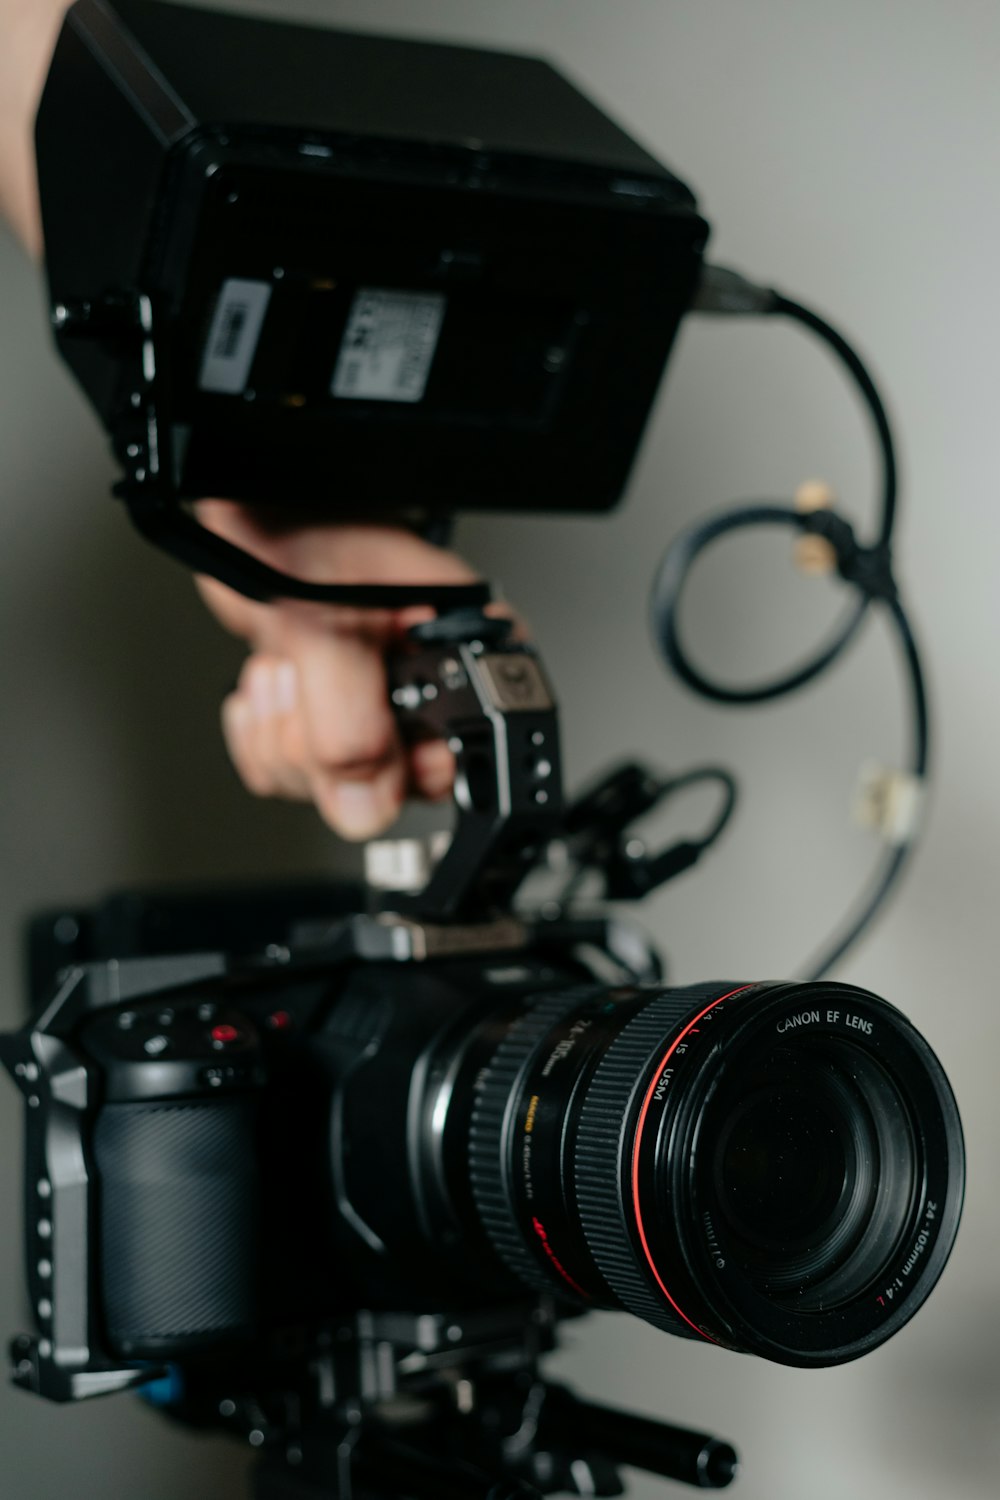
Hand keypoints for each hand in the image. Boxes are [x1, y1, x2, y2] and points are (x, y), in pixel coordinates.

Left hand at [195, 501, 482, 840]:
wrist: (253, 517)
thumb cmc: (307, 528)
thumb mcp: (331, 622)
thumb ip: (350, 720)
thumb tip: (363, 800)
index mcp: (470, 657)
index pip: (475, 759)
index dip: (416, 764)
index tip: (374, 733)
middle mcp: (433, 693)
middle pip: (394, 789)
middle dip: (330, 744)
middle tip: (315, 677)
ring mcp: (376, 714)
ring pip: (331, 789)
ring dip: (287, 733)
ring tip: (290, 665)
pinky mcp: (323, 726)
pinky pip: (286, 777)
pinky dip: (262, 737)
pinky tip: (274, 685)